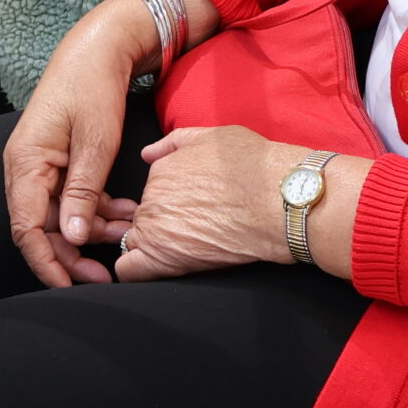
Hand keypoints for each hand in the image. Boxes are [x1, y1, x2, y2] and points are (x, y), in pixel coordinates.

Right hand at [4, 0, 159, 287]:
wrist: (99, 47)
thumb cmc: (92, 87)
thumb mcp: (94, 143)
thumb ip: (82, 192)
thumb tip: (71, 237)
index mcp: (25, 163)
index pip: (25, 229)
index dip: (47, 263)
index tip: (71, 287)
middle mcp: (27, 168)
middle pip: (43, 227)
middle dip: (74, 253)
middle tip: (106, 274)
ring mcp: (44, 165)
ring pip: (63, 215)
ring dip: (93, 229)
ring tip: (128, 235)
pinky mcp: (61, 161)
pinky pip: (75, 197)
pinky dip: (99, 208)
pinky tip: (126, 212)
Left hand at [114, 126, 301, 281]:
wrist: (278, 200)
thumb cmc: (254, 167)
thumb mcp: (214, 137)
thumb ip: (175, 143)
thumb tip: (148, 153)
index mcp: (161, 171)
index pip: (153, 191)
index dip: (171, 201)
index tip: (192, 207)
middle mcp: (152, 197)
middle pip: (144, 216)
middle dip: (162, 223)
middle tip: (195, 228)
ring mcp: (156, 228)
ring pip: (136, 242)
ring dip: (154, 246)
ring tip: (187, 247)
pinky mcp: (164, 259)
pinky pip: (129, 270)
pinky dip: (133, 271)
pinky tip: (155, 268)